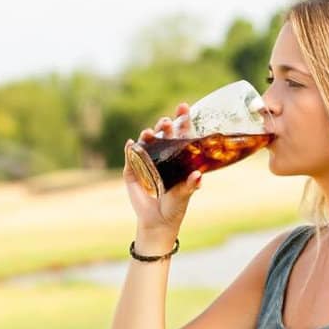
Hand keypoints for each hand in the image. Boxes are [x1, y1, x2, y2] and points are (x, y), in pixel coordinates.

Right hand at [123, 102, 200, 234]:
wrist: (157, 222)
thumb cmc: (175, 206)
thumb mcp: (184, 194)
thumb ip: (190, 185)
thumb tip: (198, 176)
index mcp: (178, 157)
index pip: (181, 134)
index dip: (182, 120)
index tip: (184, 106)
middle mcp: (162, 155)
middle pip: (163, 134)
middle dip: (165, 125)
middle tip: (167, 122)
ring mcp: (146, 162)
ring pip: (146, 142)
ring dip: (148, 135)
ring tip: (150, 132)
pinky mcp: (132, 171)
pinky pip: (130, 157)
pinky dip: (130, 149)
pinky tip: (131, 143)